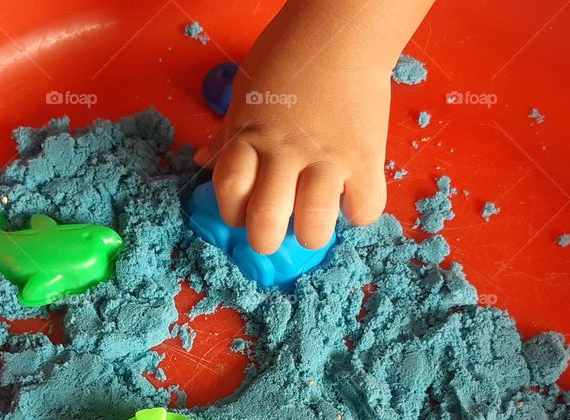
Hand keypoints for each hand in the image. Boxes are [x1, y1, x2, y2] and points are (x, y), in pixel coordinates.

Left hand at [194, 2, 418, 254]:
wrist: (342, 30)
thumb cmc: (288, 57)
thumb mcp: (245, 92)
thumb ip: (227, 133)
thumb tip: (203, 159)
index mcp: (249, 136)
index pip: (230, 192)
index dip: (233, 212)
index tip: (244, 211)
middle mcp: (284, 152)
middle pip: (266, 221)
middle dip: (266, 239)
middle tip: (276, 230)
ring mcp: (327, 158)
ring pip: (315, 226)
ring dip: (312, 234)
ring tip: (314, 221)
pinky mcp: (366, 158)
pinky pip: (365, 209)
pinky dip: (359, 212)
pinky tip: (351, 197)